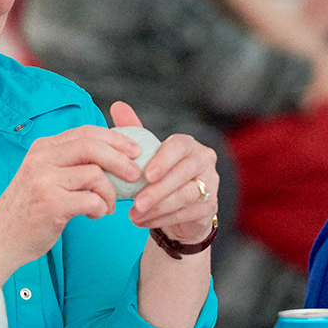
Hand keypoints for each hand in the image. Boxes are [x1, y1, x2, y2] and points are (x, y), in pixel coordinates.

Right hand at [0, 123, 150, 267]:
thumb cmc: (28, 210)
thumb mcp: (43, 175)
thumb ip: (68, 162)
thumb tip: (112, 155)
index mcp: (43, 148)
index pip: (86, 132)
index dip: (115, 138)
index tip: (134, 151)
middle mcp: (41, 159)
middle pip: (92, 146)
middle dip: (121, 159)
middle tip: (135, 174)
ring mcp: (44, 181)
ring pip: (95, 174)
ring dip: (110, 193)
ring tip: (107, 206)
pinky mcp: (50, 205)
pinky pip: (91, 201)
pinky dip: (100, 209)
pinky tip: (94, 216)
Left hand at [109, 102, 217, 247]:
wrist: (177, 206)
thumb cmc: (159, 175)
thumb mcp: (146, 154)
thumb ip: (133, 131)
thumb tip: (117, 105)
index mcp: (188, 145)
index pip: (180, 146)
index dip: (164, 159)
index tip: (145, 174)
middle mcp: (204, 161)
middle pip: (184, 173)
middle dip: (158, 190)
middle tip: (136, 202)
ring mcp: (211, 185)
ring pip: (186, 196)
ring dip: (158, 208)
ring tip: (134, 214)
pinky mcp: (209, 208)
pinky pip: (187, 214)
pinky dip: (162, 219)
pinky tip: (143, 222)